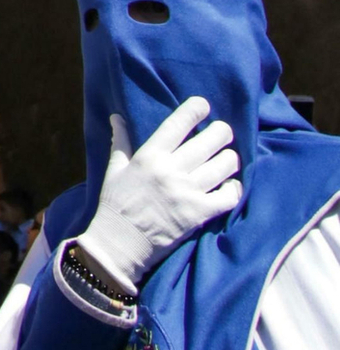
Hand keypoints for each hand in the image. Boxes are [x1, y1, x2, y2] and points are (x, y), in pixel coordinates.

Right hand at [78, 97, 240, 293]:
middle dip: (221, 132)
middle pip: (209, 141)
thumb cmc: (116, 204)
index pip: (177, 124)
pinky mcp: (198, 214)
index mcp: (149, 156)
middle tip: (223, 132)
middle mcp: (171, 170)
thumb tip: (117, 117)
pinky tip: (230, 185)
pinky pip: (228, 196)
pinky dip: (234, 189)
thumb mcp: (115, 169)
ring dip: (230, 159)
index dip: (195, 110)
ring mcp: (187, 192)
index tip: (204, 105)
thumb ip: (121, 141)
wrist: (121, 244)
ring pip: (223, 165)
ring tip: (228, 158)